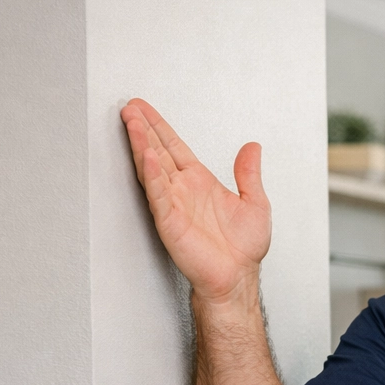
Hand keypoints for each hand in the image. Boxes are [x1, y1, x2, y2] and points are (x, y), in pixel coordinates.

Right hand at [120, 98, 270, 304]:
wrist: (238, 276)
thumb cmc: (243, 247)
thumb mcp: (255, 202)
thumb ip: (249, 174)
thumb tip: (253, 147)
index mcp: (200, 182)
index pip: (175, 147)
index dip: (159, 128)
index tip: (143, 109)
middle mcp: (183, 190)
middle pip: (158, 151)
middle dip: (143, 129)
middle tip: (129, 107)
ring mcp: (174, 204)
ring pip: (153, 168)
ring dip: (141, 144)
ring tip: (131, 122)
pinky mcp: (170, 221)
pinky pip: (159, 194)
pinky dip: (153, 174)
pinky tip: (147, 156)